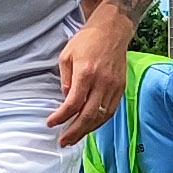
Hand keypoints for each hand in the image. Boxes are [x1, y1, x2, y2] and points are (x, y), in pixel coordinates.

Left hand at [50, 4, 129, 143]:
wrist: (113, 30)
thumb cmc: (87, 41)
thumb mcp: (67, 56)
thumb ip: (65, 79)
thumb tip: (66, 100)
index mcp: (86, 73)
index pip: (73, 104)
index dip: (61, 117)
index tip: (51, 123)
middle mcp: (102, 82)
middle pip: (88, 115)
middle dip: (74, 131)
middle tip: (63, 141)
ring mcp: (113, 86)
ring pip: (102, 117)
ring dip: (87, 130)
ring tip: (75, 138)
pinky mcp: (121, 88)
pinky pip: (111, 111)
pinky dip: (100, 122)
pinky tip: (90, 127)